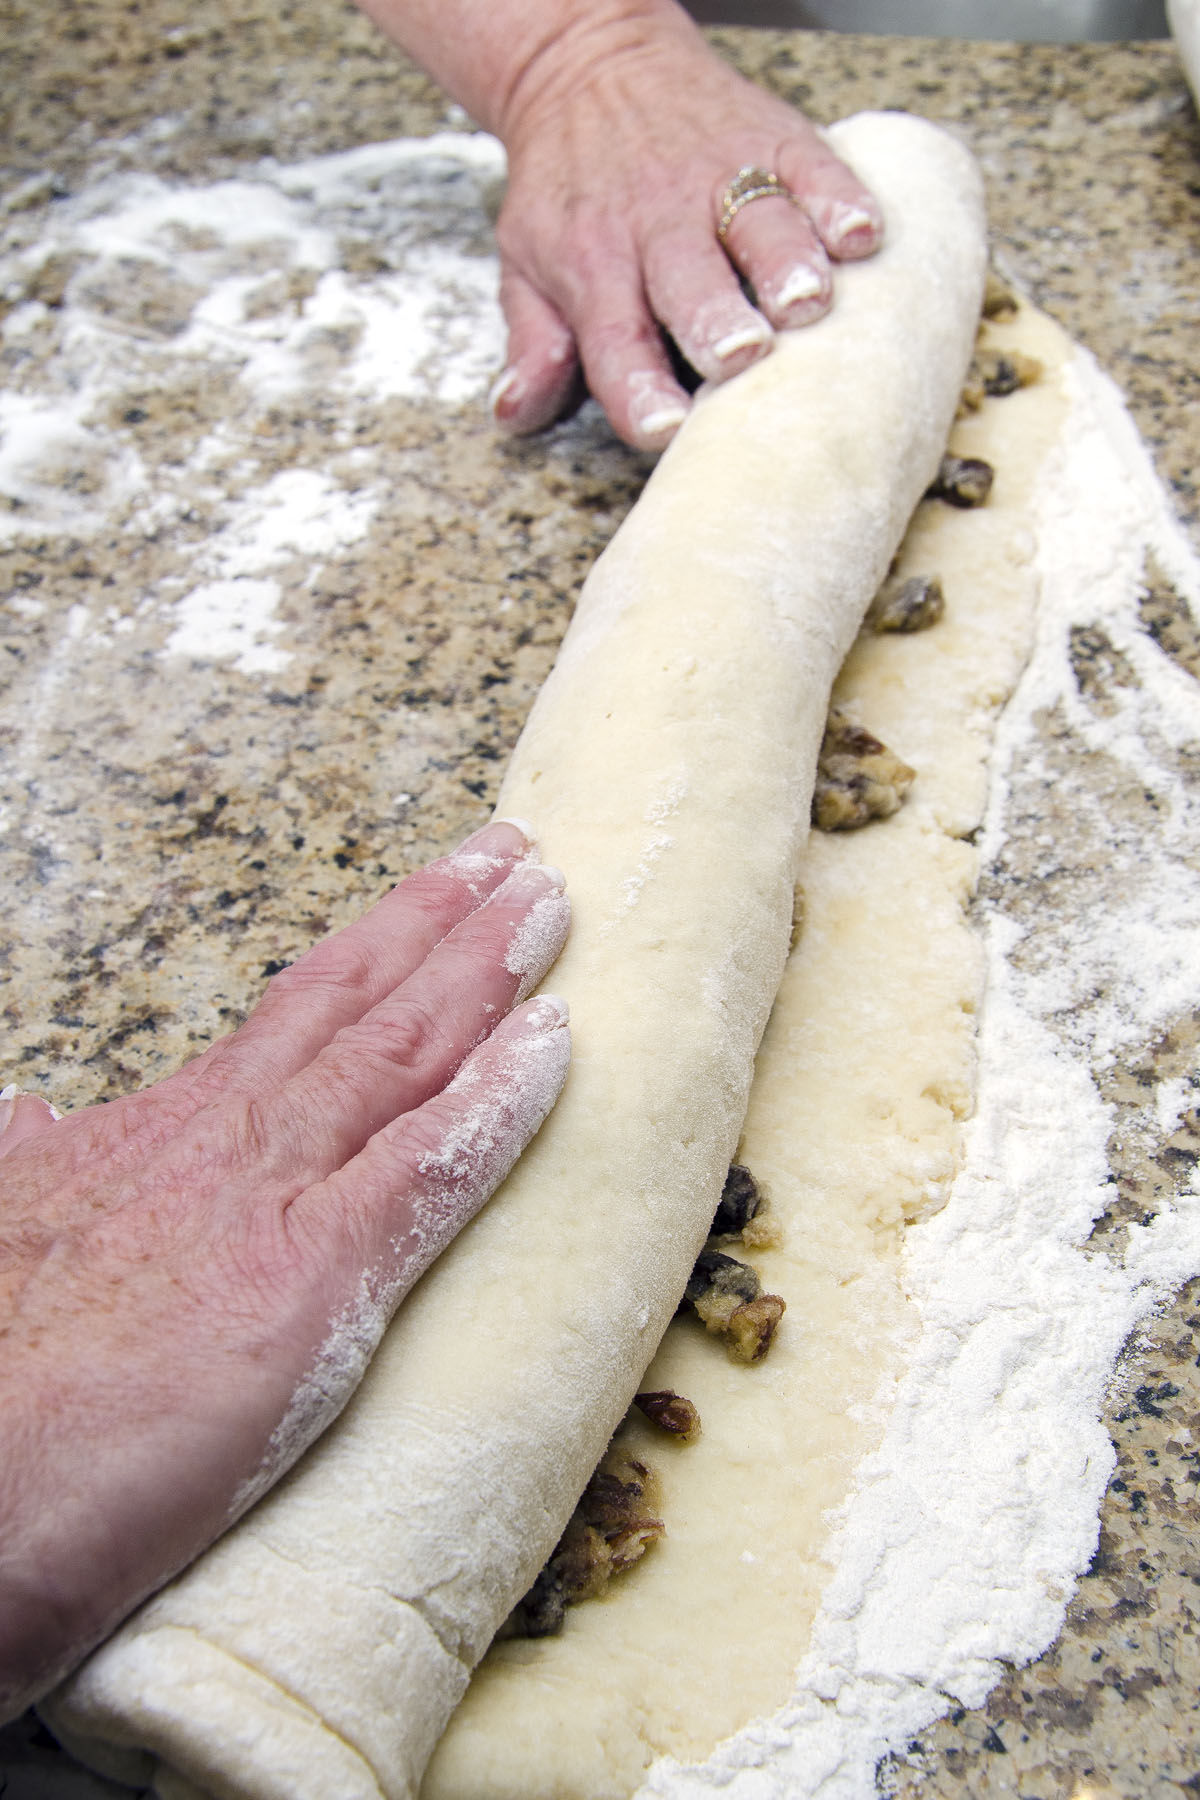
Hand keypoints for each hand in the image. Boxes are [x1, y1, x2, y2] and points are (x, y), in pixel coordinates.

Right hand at [0, 820, 570, 1719]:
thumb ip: (32, 1165)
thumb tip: (30, 1108)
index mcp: (169, 1126)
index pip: (299, 1009)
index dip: (379, 945)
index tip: (440, 891)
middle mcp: (230, 1135)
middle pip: (360, 1000)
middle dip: (446, 920)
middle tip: (523, 854)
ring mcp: (274, 1196)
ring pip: (403, 1053)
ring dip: (486, 971)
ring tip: (553, 902)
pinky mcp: (310, 1276)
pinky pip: (429, 1166)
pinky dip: (499, 1100)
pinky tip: (557, 1043)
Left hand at [489, 6, 881, 448]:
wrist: (590, 65)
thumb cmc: (569, 189)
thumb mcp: (525, 264)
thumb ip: (534, 346)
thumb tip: (515, 413)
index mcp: (595, 265)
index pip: (613, 338)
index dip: (636, 385)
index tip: (660, 427)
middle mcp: (658, 222)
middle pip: (692, 281)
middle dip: (717, 320)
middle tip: (741, 356)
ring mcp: (720, 177)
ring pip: (760, 224)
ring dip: (786, 264)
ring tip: (806, 302)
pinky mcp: (773, 138)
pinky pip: (814, 167)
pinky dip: (839, 199)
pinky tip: (859, 235)